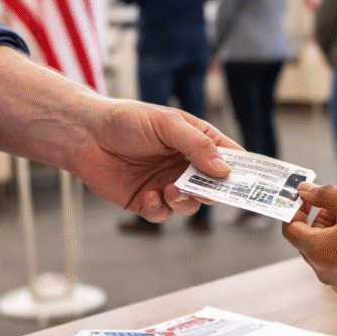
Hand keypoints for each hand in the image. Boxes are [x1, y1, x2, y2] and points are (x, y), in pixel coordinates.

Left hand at [69, 100, 241, 221]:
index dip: (243, 171)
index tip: (252, 183)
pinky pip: (163, 214)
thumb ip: (197, 145)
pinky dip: (159, 209)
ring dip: (184, 202)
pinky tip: (148, 195)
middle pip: (214, 187)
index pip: (230, 158)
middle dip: (212, 192)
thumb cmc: (126, 120)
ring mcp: (167, 183)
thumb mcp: (167, 124)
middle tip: (205, 191)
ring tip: (170, 190)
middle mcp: (186, 165)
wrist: (84, 135)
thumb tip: (224, 170)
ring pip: (191, 205)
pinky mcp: (146, 200)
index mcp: (197, 142)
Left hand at [282, 183, 336, 305]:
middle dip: (318, 220)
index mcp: (317, 249)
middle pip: (307, 240)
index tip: (306, 199)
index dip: (294, 210)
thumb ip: (327, 195)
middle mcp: (322, 270)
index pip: (289, 228)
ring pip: (324, 252)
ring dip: (332, 234)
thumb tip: (305, 190)